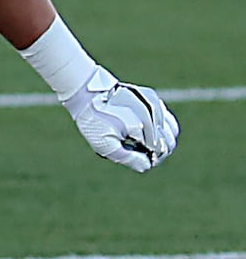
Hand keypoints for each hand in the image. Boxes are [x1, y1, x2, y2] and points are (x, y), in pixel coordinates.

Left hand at [62, 68, 178, 172]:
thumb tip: (148, 165)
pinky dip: (162, 127)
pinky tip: (149, 131)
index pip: (160, 150)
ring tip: (145, 142)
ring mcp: (153, 103)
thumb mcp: (105, 144)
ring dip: (163, 139)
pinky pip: (166, 117)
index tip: (143, 159)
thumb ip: (128, 158)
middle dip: (160, 150)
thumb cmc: (94, 121)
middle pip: (169, 141)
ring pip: (172, 129)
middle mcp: (150, 113)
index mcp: (139, 126)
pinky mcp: (152, 97)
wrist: (87, 93)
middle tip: (144, 152)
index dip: (153, 158)